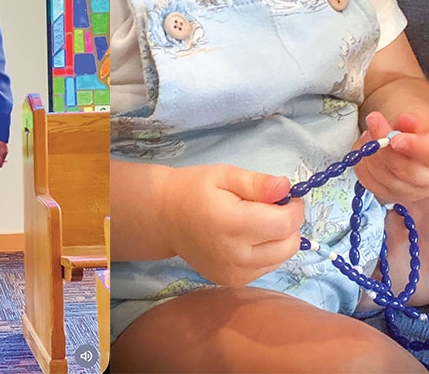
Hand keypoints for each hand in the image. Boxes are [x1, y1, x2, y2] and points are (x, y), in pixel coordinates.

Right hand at [164, 165, 303, 286]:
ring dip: (279, 239)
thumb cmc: (193, 190)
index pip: (286, 223)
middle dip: (288, 224)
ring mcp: (234, 273)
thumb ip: (257, 183)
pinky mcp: (233, 281)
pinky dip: (267, 252)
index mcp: (232, 224)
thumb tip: (287, 188)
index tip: (281, 196)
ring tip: (256, 223)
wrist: (164, 218)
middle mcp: (235, 255)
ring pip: (282, 258)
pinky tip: (247, 239)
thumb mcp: (224, 175)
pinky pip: (267, 267)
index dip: (292, 207)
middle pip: (289, 244)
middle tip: (269, 208)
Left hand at [354, 111, 428, 205]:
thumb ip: (414, 123)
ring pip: (383, 176)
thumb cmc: (418, 133)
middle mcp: (426, 181)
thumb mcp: (420, 122)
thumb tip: (405, 120)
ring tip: (369, 132)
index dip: (413, 147)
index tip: (395, 139)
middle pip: (404, 170)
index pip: (428, 155)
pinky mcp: (390, 194)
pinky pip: (369, 182)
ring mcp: (409, 191)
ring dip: (370, 152)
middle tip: (373, 120)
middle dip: (383, 146)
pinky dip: (361, 163)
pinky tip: (363, 148)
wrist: (412, 146)